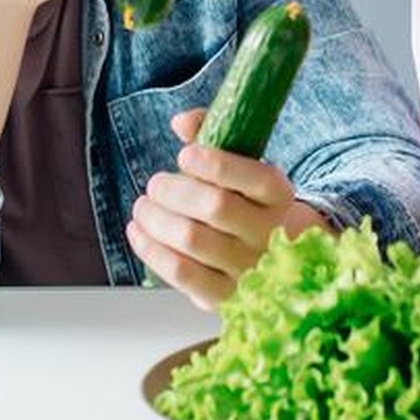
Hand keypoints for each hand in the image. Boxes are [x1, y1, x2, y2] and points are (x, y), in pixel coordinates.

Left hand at [126, 109, 327, 309]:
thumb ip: (213, 134)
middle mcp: (270, 233)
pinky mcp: (224, 297)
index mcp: (279, 195)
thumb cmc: (247, 203)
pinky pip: (181, 274)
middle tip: (155, 185)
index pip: (252, 177)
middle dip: (173, 191)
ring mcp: (249, 269)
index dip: (213, 163)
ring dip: (156, 219)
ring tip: (143, 208)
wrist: (273, 258)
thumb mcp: (241, 165)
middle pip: (214, 207)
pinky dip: (151, 250)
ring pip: (191, 240)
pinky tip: (140, 233)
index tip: (185, 155)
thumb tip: (181, 122)